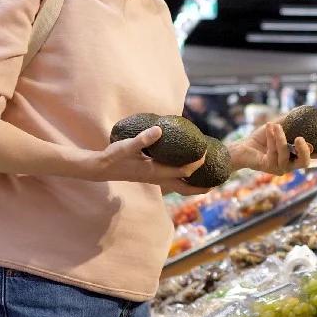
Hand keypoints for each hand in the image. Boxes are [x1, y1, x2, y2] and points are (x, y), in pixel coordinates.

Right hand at [86, 126, 208, 195]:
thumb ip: (142, 139)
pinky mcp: (151, 175)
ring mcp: (154, 178)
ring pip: (178, 185)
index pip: (183, 171)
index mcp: (155, 172)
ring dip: (192, 184)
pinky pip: (171, 180)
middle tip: (216, 183)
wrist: (100, 169)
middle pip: (184, 187)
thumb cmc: (113, 157)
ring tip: (206, 179)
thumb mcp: (126, 146)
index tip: (206, 152)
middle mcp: (157, 178)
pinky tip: (185, 169)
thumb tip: (159, 130)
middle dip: (199, 186)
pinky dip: (182, 178)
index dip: (196, 163)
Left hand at [229, 121, 316, 173]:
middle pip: (305, 163)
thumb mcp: (279, 127)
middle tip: (301, 139)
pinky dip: (272, 138)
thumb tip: (306, 110)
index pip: (315, 156)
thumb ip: (291, 121)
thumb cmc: (262, 138)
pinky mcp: (268, 167)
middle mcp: (290, 164)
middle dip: (305, 151)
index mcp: (296, 155)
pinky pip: (273, 152)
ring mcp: (280, 168)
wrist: (242, 147)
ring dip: (280, 138)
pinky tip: (269, 128)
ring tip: (275, 125)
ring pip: (285, 154)